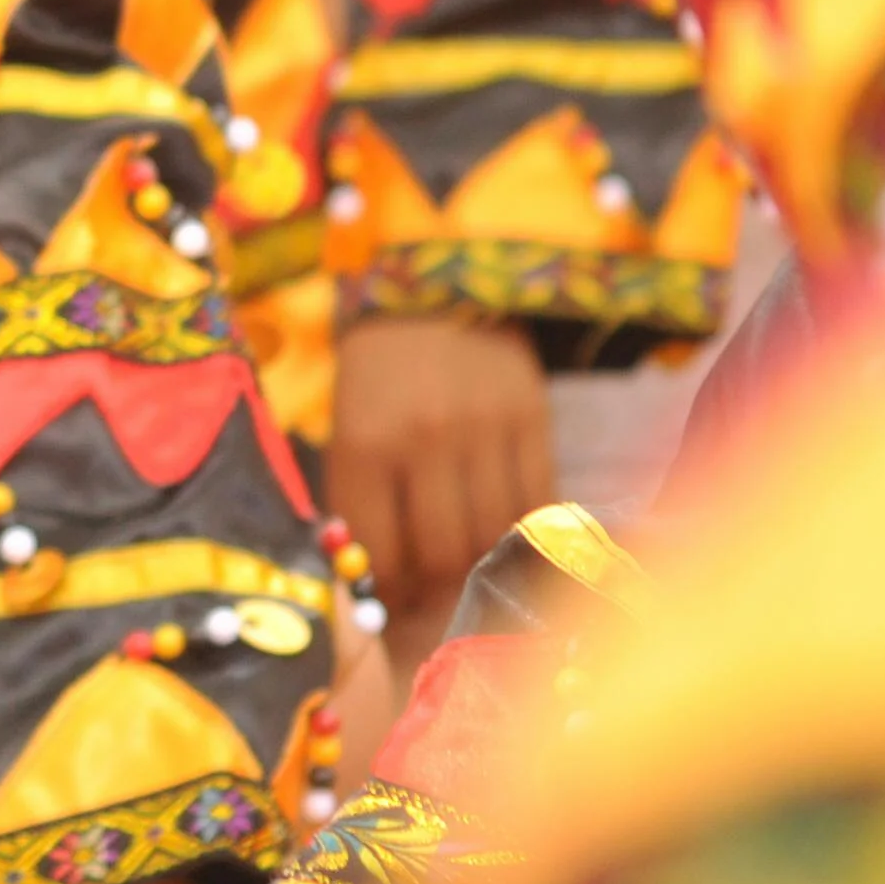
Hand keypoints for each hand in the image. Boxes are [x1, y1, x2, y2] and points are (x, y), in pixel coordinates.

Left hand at [328, 313, 552, 640]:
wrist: (432, 285)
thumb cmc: (377, 371)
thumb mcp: (349, 428)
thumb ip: (363, 501)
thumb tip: (381, 582)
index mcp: (367, 443)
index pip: (383, 553)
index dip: (390, 589)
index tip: (394, 598)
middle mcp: (426, 439)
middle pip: (443, 553)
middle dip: (436, 584)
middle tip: (434, 586)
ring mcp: (485, 427)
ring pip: (492, 534)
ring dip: (480, 559)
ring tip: (468, 559)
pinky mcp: (532, 416)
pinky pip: (535, 500)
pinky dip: (522, 527)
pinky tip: (506, 528)